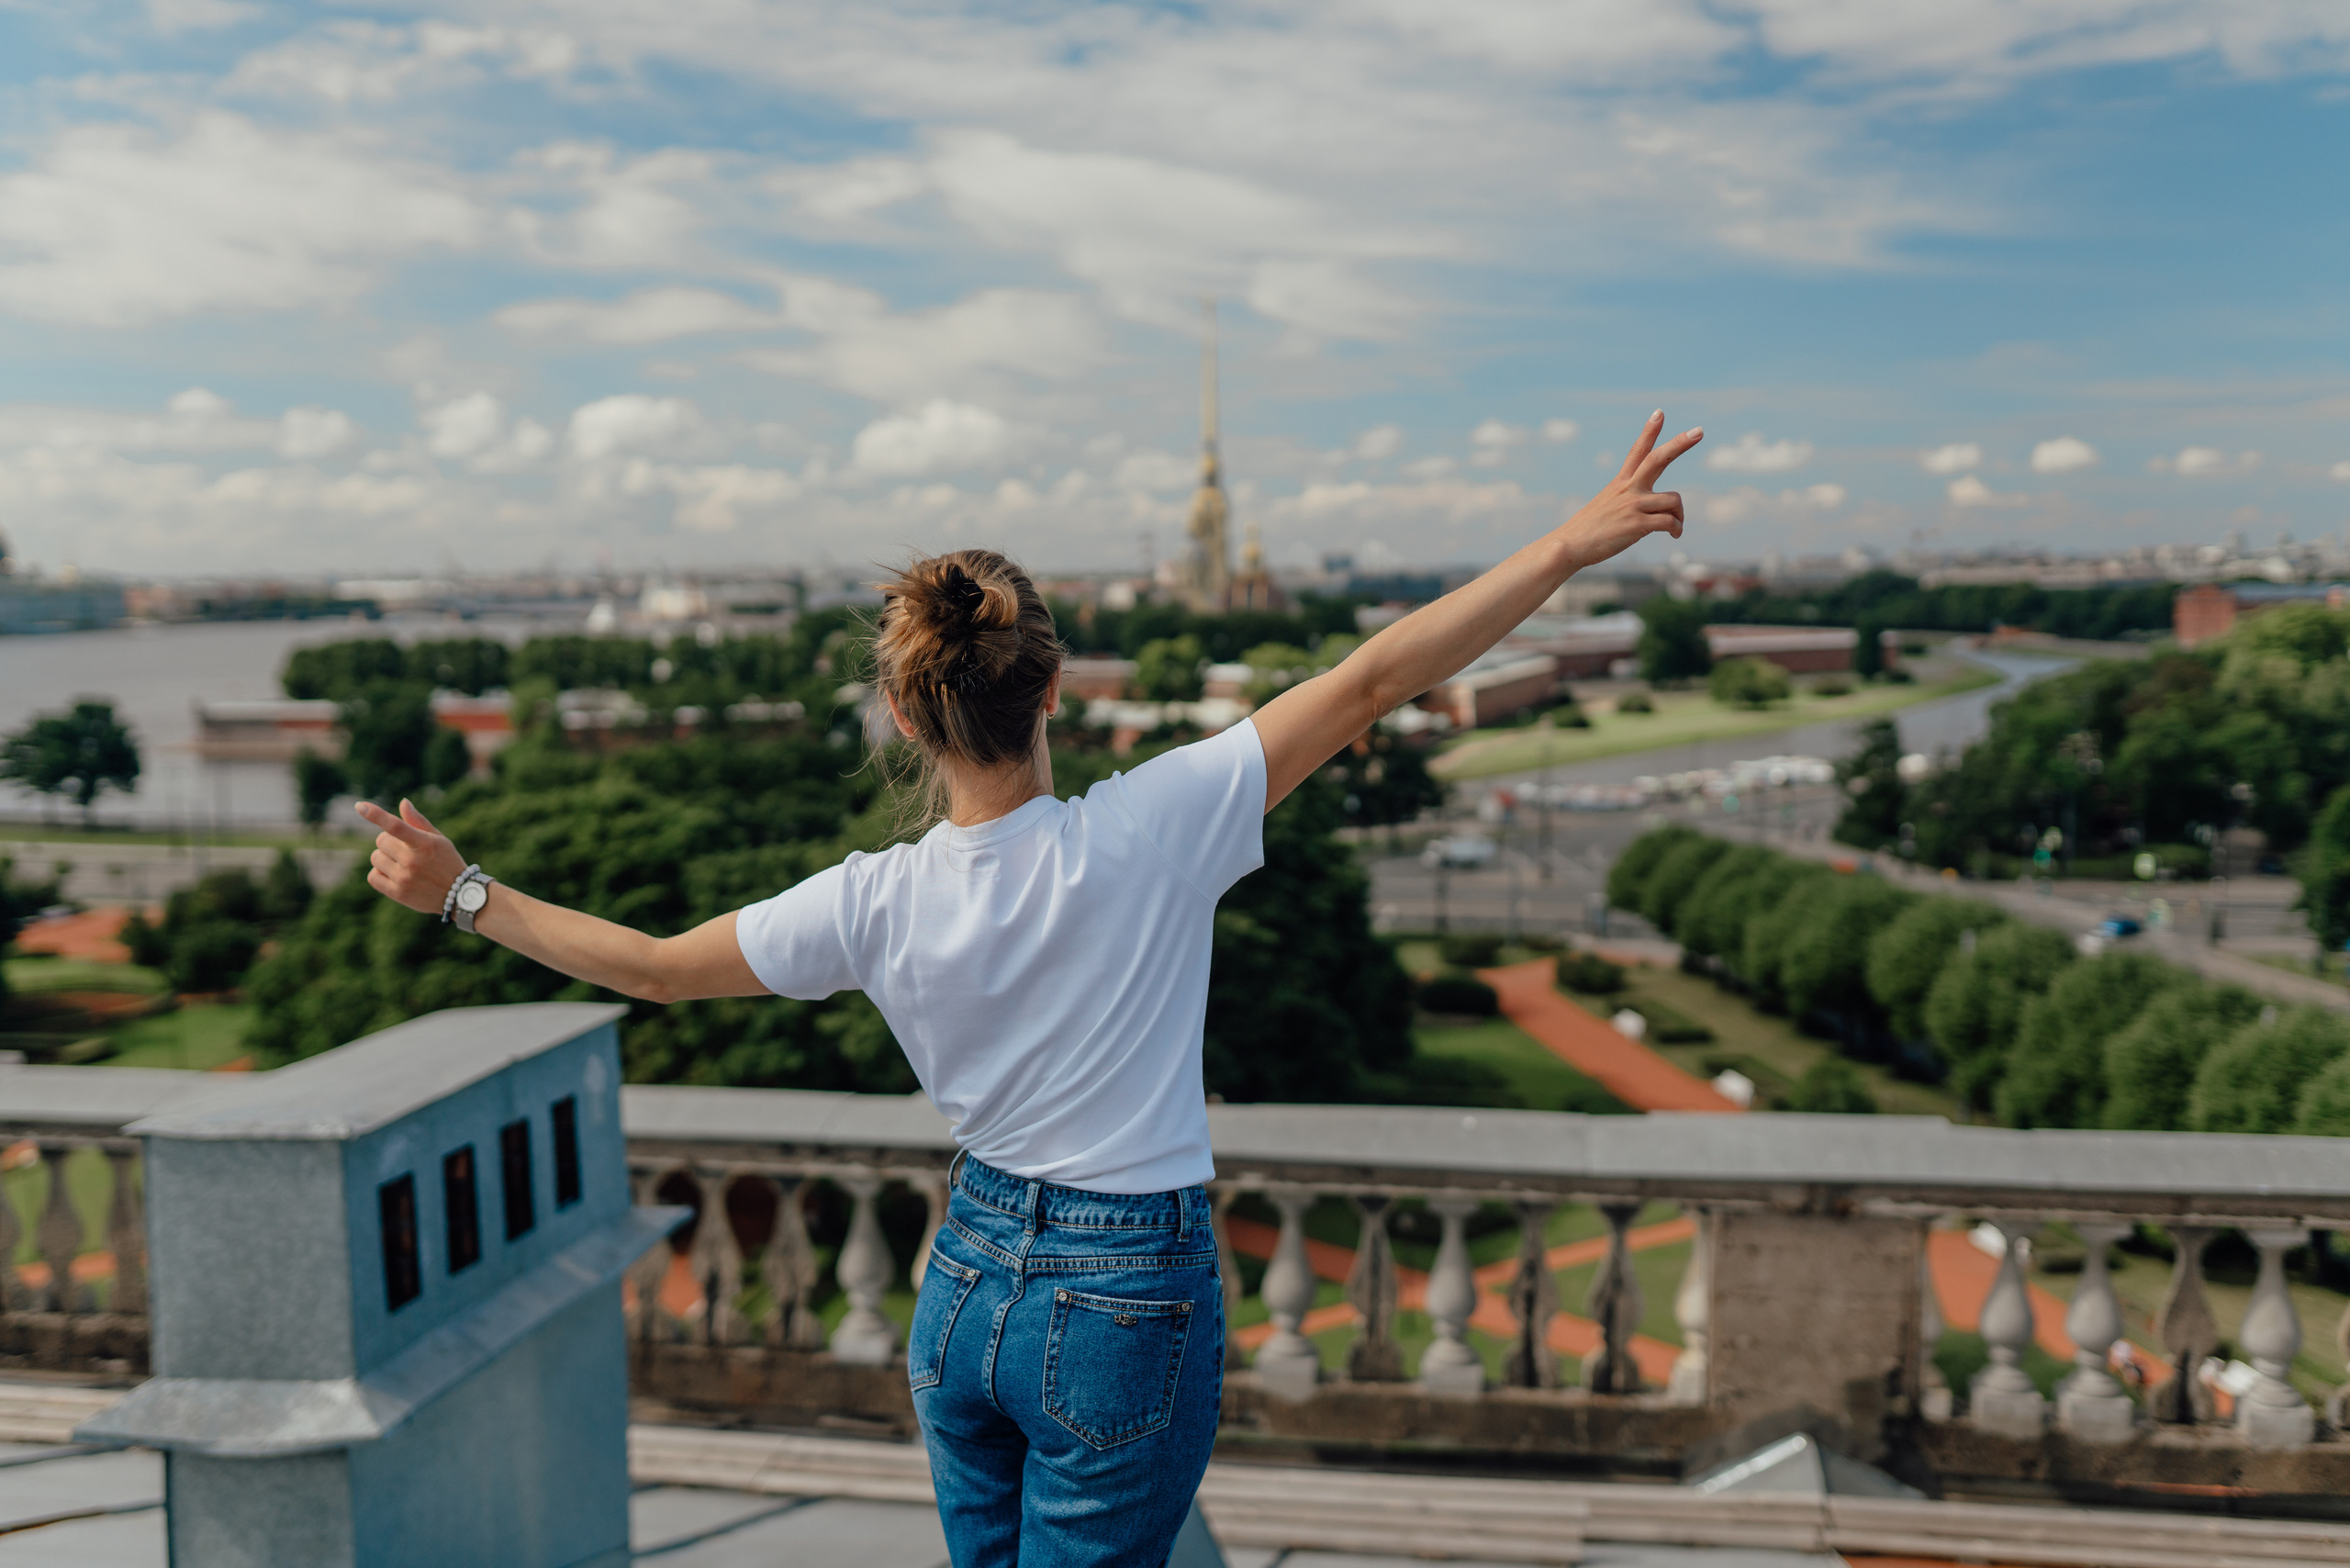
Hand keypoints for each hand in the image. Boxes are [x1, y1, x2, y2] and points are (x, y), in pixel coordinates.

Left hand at [356, 798, 468, 915]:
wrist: (459, 896)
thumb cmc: (447, 862)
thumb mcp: (439, 840)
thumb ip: (418, 822)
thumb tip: (403, 802)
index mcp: (425, 843)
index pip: (396, 826)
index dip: (376, 815)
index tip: (359, 806)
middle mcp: (413, 861)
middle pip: (381, 841)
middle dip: (389, 842)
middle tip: (405, 850)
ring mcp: (404, 878)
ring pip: (375, 858)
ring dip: (384, 858)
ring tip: (402, 864)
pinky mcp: (398, 894)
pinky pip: (373, 876)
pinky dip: (379, 874)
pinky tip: (394, 875)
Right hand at [1555, 411, 1701, 571]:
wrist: (1569, 545)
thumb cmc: (1587, 531)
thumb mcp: (1605, 508)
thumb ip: (1627, 504)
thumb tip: (1649, 513)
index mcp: (1619, 483)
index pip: (1637, 451)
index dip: (1649, 431)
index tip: (1659, 413)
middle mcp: (1628, 489)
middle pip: (1658, 459)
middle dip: (1680, 443)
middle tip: (1699, 431)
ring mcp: (1633, 505)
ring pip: (1674, 499)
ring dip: (1680, 514)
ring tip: (1676, 526)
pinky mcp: (1637, 525)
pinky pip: (1669, 522)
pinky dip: (1676, 528)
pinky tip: (1674, 535)